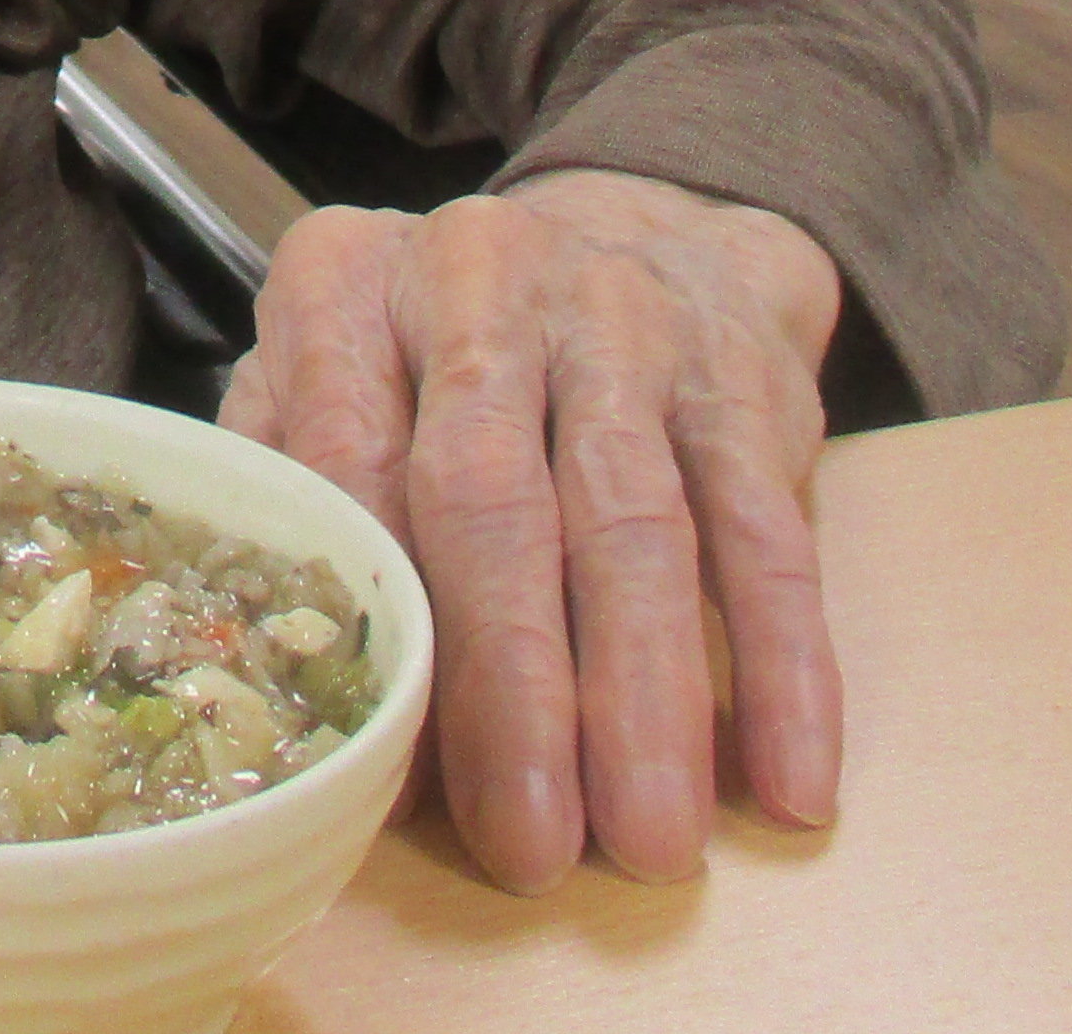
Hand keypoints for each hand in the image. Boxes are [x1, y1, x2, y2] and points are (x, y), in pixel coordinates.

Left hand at [222, 170, 844, 892]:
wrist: (642, 228)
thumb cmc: (444, 344)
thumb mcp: (331, 367)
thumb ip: (286, 492)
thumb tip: (284, 691)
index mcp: (345, 281)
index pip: (345, 462)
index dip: (369, 621)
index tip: (379, 768)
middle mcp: (480, 277)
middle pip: (490, 498)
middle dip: (512, 685)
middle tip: (528, 843)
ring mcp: (622, 320)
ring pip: (635, 522)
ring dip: (645, 696)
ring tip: (650, 841)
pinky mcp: (740, 375)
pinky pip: (768, 530)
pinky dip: (784, 663)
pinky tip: (787, 777)